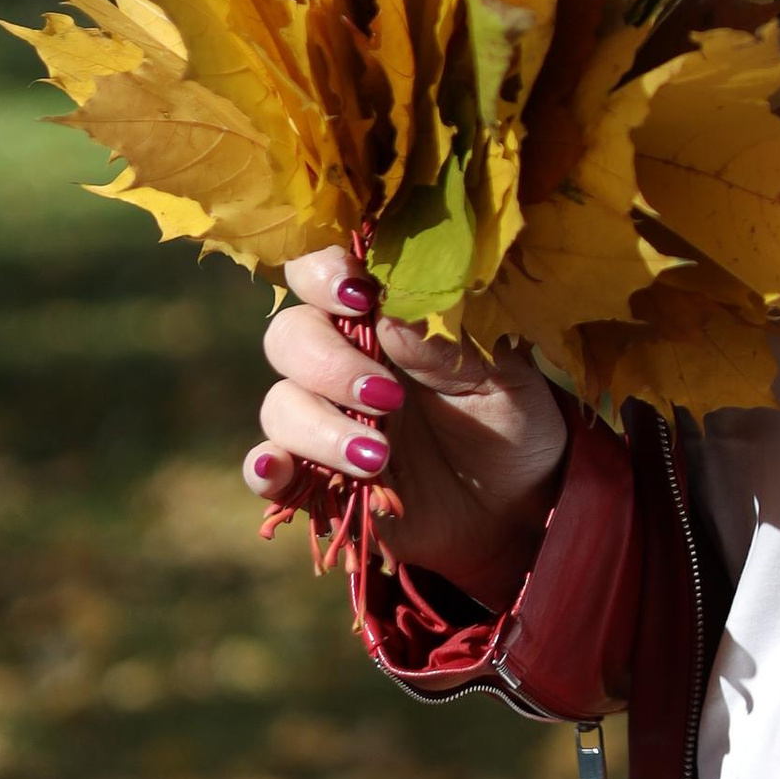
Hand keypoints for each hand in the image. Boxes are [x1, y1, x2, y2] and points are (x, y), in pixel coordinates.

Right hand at [245, 251, 568, 601]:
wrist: (515, 507)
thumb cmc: (511, 422)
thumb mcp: (505, 379)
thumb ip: (450, 346)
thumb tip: (390, 315)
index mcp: (386, 318)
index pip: (326, 271)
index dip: (324, 273)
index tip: (358, 297)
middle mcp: (343, 360)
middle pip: (290, 335)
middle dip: (328, 363)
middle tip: (387, 397)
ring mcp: (324, 418)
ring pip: (281, 403)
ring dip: (319, 428)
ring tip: (378, 458)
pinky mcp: (314, 476)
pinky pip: (266, 467)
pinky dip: (265, 468)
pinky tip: (280, 470)